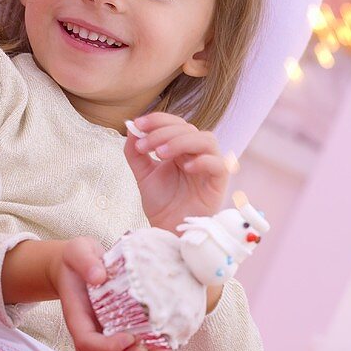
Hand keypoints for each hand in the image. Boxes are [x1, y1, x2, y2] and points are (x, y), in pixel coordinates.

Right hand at [48, 238, 162, 350]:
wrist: (75, 266)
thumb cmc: (77, 260)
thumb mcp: (78, 251)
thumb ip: (85, 261)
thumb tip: (99, 276)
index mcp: (77, 316)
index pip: (86, 343)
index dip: (107, 347)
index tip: (128, 336)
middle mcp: (87, 331)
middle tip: (143, 350)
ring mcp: (101, 336)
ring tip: (156, 350)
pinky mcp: (114, 334)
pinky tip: (159, 345)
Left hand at [125, 112, 227, 231]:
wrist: (168, 229)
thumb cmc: (161, 203)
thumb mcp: (142, 174)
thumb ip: (135, 152)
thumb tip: (130, 127)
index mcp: (180, 148)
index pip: (174, 124)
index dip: (157, 120)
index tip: (137, 124)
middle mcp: (196, 153)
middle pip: (188, 129)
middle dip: (162, 132)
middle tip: (144, 145)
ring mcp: (209, 166)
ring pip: (206, 140)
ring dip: (181, 142)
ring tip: (160, 154)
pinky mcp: (219, 182)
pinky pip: (219, 164)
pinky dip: (203, 161)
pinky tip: (185, 168)